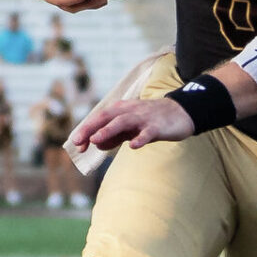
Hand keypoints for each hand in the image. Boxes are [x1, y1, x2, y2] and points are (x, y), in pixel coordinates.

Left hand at [69, 97, 193, 151]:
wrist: (180, 113)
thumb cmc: (151, 121)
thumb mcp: (129, 129)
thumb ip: (113, 136)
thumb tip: (96, 144)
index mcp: (121, 110)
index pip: (99, 119)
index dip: (86, 130)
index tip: (76, 145)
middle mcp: (129, 111)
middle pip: (107, 117)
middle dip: (91, 128)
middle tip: (78, 142)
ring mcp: (144, 118)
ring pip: (123, 122)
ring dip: (108, 130)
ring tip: (96, 140)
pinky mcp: (158, 126)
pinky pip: (148, 132)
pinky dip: (140, 138)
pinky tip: (133, 146)